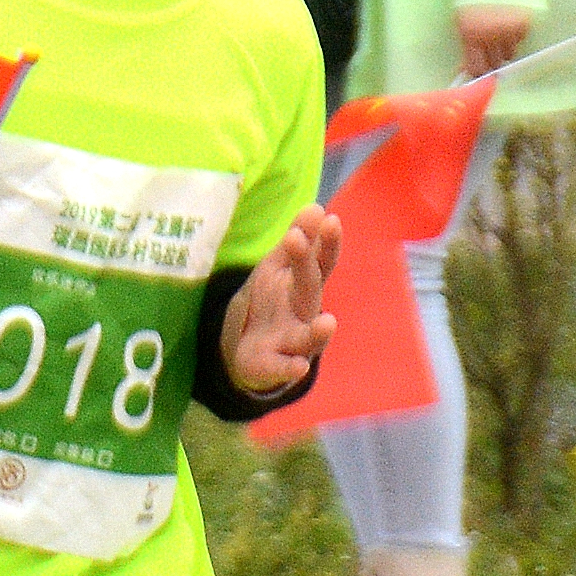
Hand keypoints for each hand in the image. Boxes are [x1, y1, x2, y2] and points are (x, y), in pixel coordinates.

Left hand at [221, 205, 342, 394]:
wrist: (244, 347)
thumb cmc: (270, 302)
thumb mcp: (277, 267)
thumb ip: (297, 240)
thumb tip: (317, 206)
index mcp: (304, 286)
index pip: (320, 262)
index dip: (327, 243)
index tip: (330, 219)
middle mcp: (304, 313)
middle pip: (309, 289)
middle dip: (306, 266)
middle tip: (296, 239)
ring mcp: (291, 341)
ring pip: (307, 337)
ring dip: (318, 332)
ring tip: (329, 322)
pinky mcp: (272, 365)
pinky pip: (282, 368)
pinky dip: (290, 369)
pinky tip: (298, 368)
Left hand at [454, 4, 530, 77]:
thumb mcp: (462, 19)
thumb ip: (467, 44)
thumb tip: (465, 69)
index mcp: (470, 34)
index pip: (476, 68)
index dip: (479, 72)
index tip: (481, 73)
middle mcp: (490, 36)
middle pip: (495, 64)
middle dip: (492, 60)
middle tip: (491, 51)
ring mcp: (509, 31)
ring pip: (509, 54)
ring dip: (505, 48)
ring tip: (500, 31)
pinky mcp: (523, 24)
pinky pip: (520, 40)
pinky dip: (516, 35)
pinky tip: (509, 20)